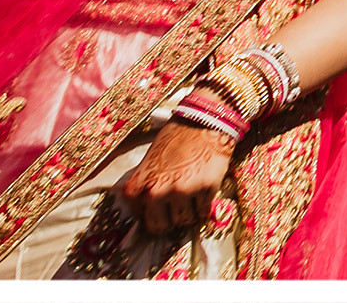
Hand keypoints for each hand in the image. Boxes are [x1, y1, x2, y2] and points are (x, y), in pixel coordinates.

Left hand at [119, 118, 234, 234]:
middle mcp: (157, 192)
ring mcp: (183, 191)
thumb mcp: (150, 161)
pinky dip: (204, 209)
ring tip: (192, 200)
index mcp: (139, 185)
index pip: (141, 218)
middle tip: (176, 211)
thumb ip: (147, 185)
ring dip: (188, 214)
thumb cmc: (175, 138)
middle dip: (169, 221)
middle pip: (160, 226)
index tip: (158, 210)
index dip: (151, 214)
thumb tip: (148, 209)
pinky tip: (204, 197)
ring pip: (184, 221)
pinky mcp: (206, 188)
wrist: (204, 120)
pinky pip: (203, 212)